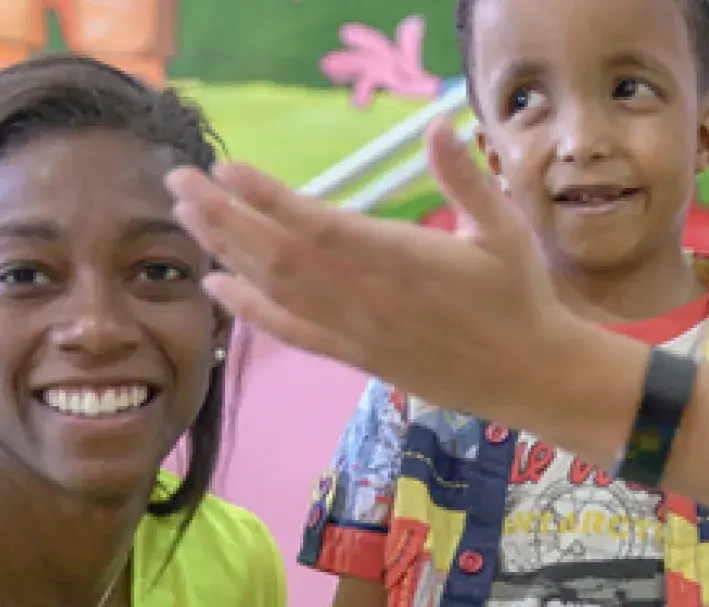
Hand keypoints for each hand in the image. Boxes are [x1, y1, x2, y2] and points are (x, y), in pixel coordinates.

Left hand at [166, 120, 583, 420]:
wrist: (529, 376)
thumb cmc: (520, 297)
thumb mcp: (505, 230)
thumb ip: (466, 180)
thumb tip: (436, 127)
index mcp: (404, 260)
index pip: (320, 226)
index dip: (268, 199)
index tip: (228, 169)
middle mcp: (369, 298)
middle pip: (278, 254)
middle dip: (223, 216)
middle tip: (180, 181)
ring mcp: (357, 330)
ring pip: (276, 289)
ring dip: (225, 250)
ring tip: (187, 215)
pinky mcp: (355, 355)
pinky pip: (290, 331)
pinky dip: (248, 309)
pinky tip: (216, 284)